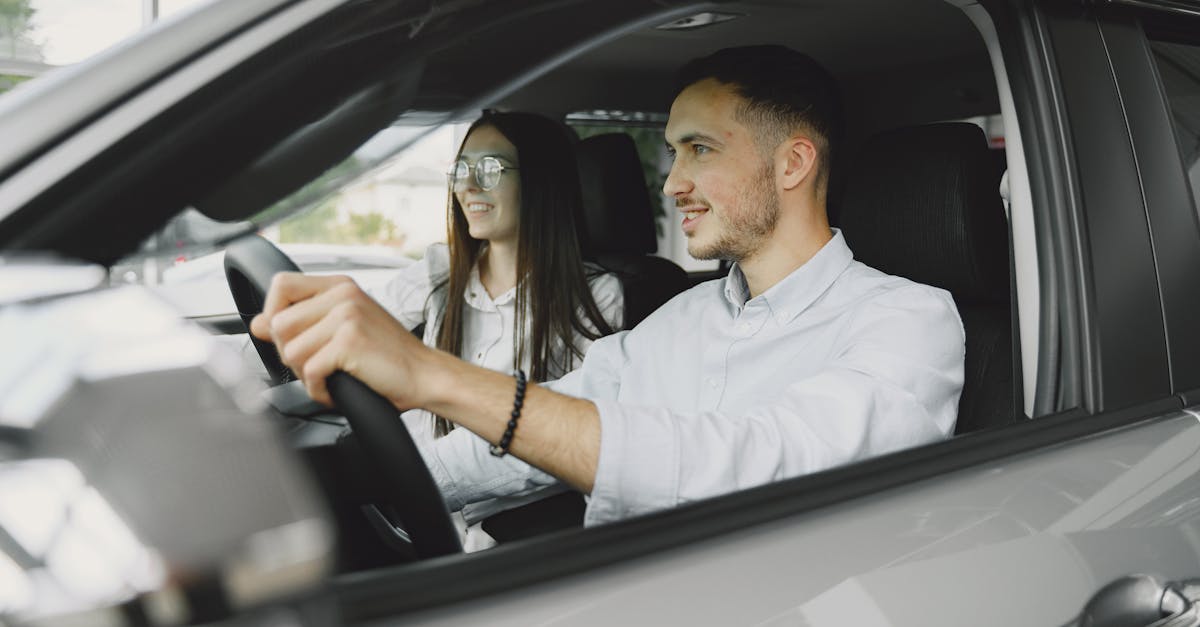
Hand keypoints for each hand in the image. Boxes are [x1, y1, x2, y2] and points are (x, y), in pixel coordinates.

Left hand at [249, 272, 434, 407]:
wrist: (425, 376)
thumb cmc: (388, 357)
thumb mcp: (345, 328)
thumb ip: (303, 321)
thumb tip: (258, 325)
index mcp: (340, 286)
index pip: (281, 285)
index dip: (273, 314)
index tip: (289, 337)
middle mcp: (343, 295)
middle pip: (279, 323)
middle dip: (291, 355)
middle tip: (318, 366)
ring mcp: (347, 316)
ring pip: (291, 350)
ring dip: (305, 374)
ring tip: (330, 377)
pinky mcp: (350, 341)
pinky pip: (310, 371)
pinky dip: (319, 390)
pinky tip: (335, 389)